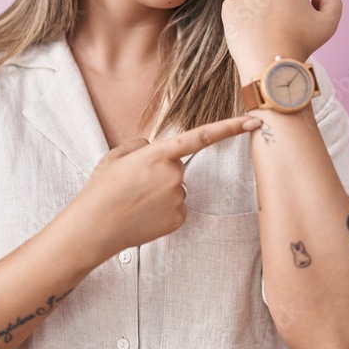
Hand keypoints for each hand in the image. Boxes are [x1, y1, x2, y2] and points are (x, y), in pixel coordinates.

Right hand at [69, 115, 261, 259]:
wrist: (94, 228)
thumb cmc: (101, 190)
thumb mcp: (115, 156)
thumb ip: (140, 145)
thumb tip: (153, 148)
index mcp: (159, 154)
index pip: (202, 136)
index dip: (230, 128)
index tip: (255, 120)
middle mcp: (174, 174)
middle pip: (177, 167)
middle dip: (160, 172)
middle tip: (133, 185)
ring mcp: (179, 198)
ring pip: (176, 188)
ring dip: (159, 193)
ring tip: (133, 202)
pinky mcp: (179, 218)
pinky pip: (176, 208)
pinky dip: (162, 211)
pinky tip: (142, 215)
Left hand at [221, 0, 341, 79]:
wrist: (271, 64)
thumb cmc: (301, 44)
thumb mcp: (330, 23)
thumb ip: (332, 2)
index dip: (295, 3)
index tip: (293, 20)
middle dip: (275, 3)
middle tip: (279, 27)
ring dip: (258, 10)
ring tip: (264, 32)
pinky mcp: (229, 6)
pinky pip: (236, 10)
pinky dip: (242, 20)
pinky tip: (251, 33)